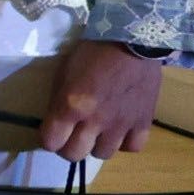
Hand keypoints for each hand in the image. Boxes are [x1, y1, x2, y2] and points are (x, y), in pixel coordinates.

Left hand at [40, 38, 169, 165]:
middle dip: (69, 146)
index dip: (49, 138)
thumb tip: (56, 123)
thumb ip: (59, 102)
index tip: (52, 132)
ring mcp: (121, 124)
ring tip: (98, 131)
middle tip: (72, 134)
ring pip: (103, 154)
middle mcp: (95, 120)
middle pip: (74, 154)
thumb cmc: (92, 52)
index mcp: (71, 106)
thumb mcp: (64, 74)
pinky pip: (132, 147)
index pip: (50, 142)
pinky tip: (121, 130)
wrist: (132, 40)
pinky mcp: (144, 122)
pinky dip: (125, 142)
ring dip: (96, 144)